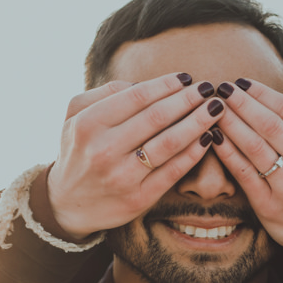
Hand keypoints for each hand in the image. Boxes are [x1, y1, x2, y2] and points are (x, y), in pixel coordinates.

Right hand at [47, 73, 225, 239]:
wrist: (67, 204)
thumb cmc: (79, 150)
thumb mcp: (76, 116)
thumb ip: (106, 93)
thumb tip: (145, 83)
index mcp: (88, 124)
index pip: (137, 96)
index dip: (167, 84)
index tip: (188, 77)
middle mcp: (103, 150)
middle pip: (157, 117)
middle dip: (189, 99)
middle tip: (209, 88)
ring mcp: (122, 177)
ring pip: (169, 143)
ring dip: (198, 122)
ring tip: (215, 109)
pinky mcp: (138, 199)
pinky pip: (173, 171)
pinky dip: (194, 152)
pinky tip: (208, 137)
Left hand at [211, 79, 282, 247]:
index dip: (262, 93)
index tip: (241, 82)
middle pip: (270, 126)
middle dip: (242, 104)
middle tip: (221, 88)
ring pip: (254, 148)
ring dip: (230, 124)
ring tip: (214, 108)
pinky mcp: (269, 206)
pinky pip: (244, 173)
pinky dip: (227, 152)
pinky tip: (214, 137)